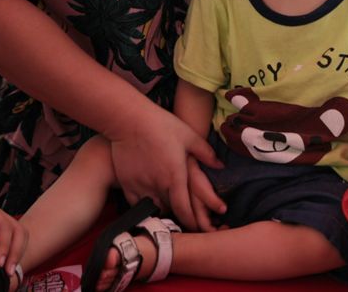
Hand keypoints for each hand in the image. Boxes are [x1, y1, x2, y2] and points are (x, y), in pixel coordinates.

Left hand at [0, 200, 27, 277]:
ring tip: (9, 271)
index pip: (4, 226)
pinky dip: (12, 254)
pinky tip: (5, 266)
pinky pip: (11, 242)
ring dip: (17, 253)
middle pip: (17, 230)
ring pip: (18, 236)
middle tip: (8, 271)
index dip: (4, 245)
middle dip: (16, 251)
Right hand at [110, 107, 223, 230]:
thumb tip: (220, 166)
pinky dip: (145, 206)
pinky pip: (137, 204)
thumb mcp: (189, 135)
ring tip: (171, 211)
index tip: (199, 228)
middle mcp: (158, 185)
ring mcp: (141, 186)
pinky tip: (150, 203)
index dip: (192, 222)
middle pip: (171, 212)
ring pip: (154, 209)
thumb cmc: (161, 125)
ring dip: (163, 211)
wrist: (129, 120)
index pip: (184, 210)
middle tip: (189, 221)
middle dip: (180, 217)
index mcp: (176, 176)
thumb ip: (205, 153)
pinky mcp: (127, 184)